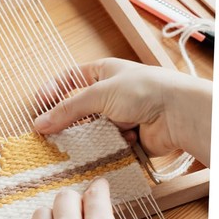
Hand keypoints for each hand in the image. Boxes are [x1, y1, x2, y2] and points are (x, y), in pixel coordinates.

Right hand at [32, 58, 211, 165]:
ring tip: (84, 140)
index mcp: (103, 73)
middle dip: (69, 120)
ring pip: (91, 129)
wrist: (179, 113)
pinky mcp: (128, 136)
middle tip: (52, 132)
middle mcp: (111, 93)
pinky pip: (107, 144)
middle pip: (78, 108)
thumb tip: (39, 123)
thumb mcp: (98, 94)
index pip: (69, 79)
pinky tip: (114, 142)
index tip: (39, 106)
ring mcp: (120, 115)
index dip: (53, 91)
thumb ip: (67, 110)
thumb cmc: (144, 89)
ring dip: (90, 135)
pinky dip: (107, 146)